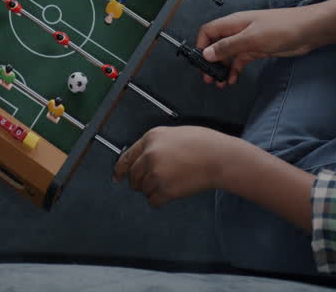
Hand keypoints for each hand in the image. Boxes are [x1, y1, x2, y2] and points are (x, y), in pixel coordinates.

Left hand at [112, 126, 245, 206]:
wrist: (218, 157)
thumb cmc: (202, 144)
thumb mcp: (173, 134)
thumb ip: (155, 144)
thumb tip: (143, 158)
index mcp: (150, 138)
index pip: (126, 157)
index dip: (120, 169)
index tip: (117, 177)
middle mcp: (149, 155)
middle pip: (133, 176)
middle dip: (139, 182)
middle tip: (150, 183)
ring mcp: (156, 173)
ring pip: (143, 189)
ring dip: (152, 190)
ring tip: (169, 184)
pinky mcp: (165, 189)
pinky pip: (153, 201)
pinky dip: (159, 200)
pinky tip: (169, 194)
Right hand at [195, 7, 318, 86]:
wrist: (308, 30)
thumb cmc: (284, 27)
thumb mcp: (252, 38)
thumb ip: (228, 46)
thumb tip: (208, 53)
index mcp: (234, 23)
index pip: (208, 32)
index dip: (201, 46)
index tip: (200, 61)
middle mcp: (238, 31)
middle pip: (216, 45)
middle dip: (210, 61)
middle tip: (208, 76)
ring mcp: (248, 40)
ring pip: (228, 55)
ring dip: (222, 68)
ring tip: (219, 82)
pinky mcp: (258, 49)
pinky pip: (240, 60)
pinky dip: (235, 70)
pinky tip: (233, 79)